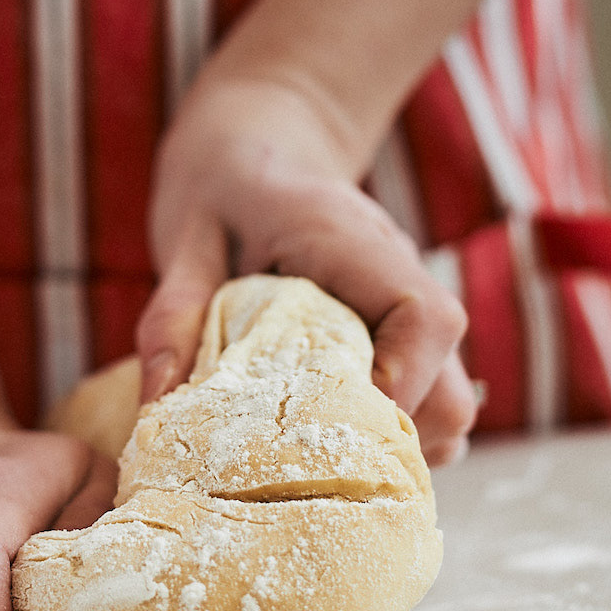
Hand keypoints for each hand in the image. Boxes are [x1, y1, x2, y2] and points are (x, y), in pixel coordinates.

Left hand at [137, 77, 476, 464]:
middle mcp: (401, 278)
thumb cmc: (222, 191)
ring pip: (451, 407)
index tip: (329, 425)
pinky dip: (393, 438)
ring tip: (317, 452)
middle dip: (389, 442)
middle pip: (452, 389)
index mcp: (352, 243)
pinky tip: (330, 437)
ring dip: (395, 446)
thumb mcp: (183, 239)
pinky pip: (430, 406)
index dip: (398, 388)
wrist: (255, 151)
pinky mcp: (404, 337)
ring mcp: (409, 310)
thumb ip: (171, 317)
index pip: (425, 319)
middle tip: (308, 459)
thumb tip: (159, 409)